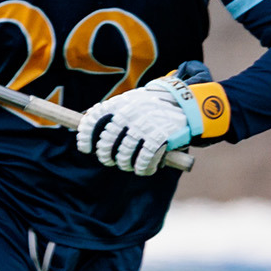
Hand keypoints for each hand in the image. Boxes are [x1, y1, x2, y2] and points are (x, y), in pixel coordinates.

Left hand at [76, 62, 229, 176]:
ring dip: (124, 164)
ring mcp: (142, 127)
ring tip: (128, 165)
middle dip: (105, 156)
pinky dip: (143, 169)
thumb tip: (84, 121)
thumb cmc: (154, 105)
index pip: (92, 121)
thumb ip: (112, 110)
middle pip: (105, 144)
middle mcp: (128, 115)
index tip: (85, 148)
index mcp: (119, 104)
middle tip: (109, 160)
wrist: (187, 103)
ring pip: (123, 156)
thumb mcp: (132, 100)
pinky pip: (143, 161)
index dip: (85, 137)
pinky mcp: (158, 138)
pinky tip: (145, 169)